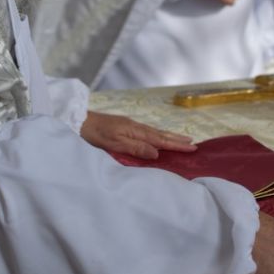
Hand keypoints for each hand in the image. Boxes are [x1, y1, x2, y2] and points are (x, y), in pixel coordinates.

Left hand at [80, 111, 196, 159]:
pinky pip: (148, 132)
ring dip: (169, 136)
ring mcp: (131, 126)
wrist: (79, 120)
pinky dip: (158, 135)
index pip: (160, 140)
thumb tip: (157, 152)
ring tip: (182, 139)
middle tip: (193, 143)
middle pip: (161, 134)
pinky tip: (158, 137)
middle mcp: (136, 127)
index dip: (176, 145)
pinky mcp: (125, 127)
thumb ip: (136, 148)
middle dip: (177, 139)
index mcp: (136, 131)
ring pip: (155, 132)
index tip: (192, 147)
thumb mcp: (115, 143)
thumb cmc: (95, 134)